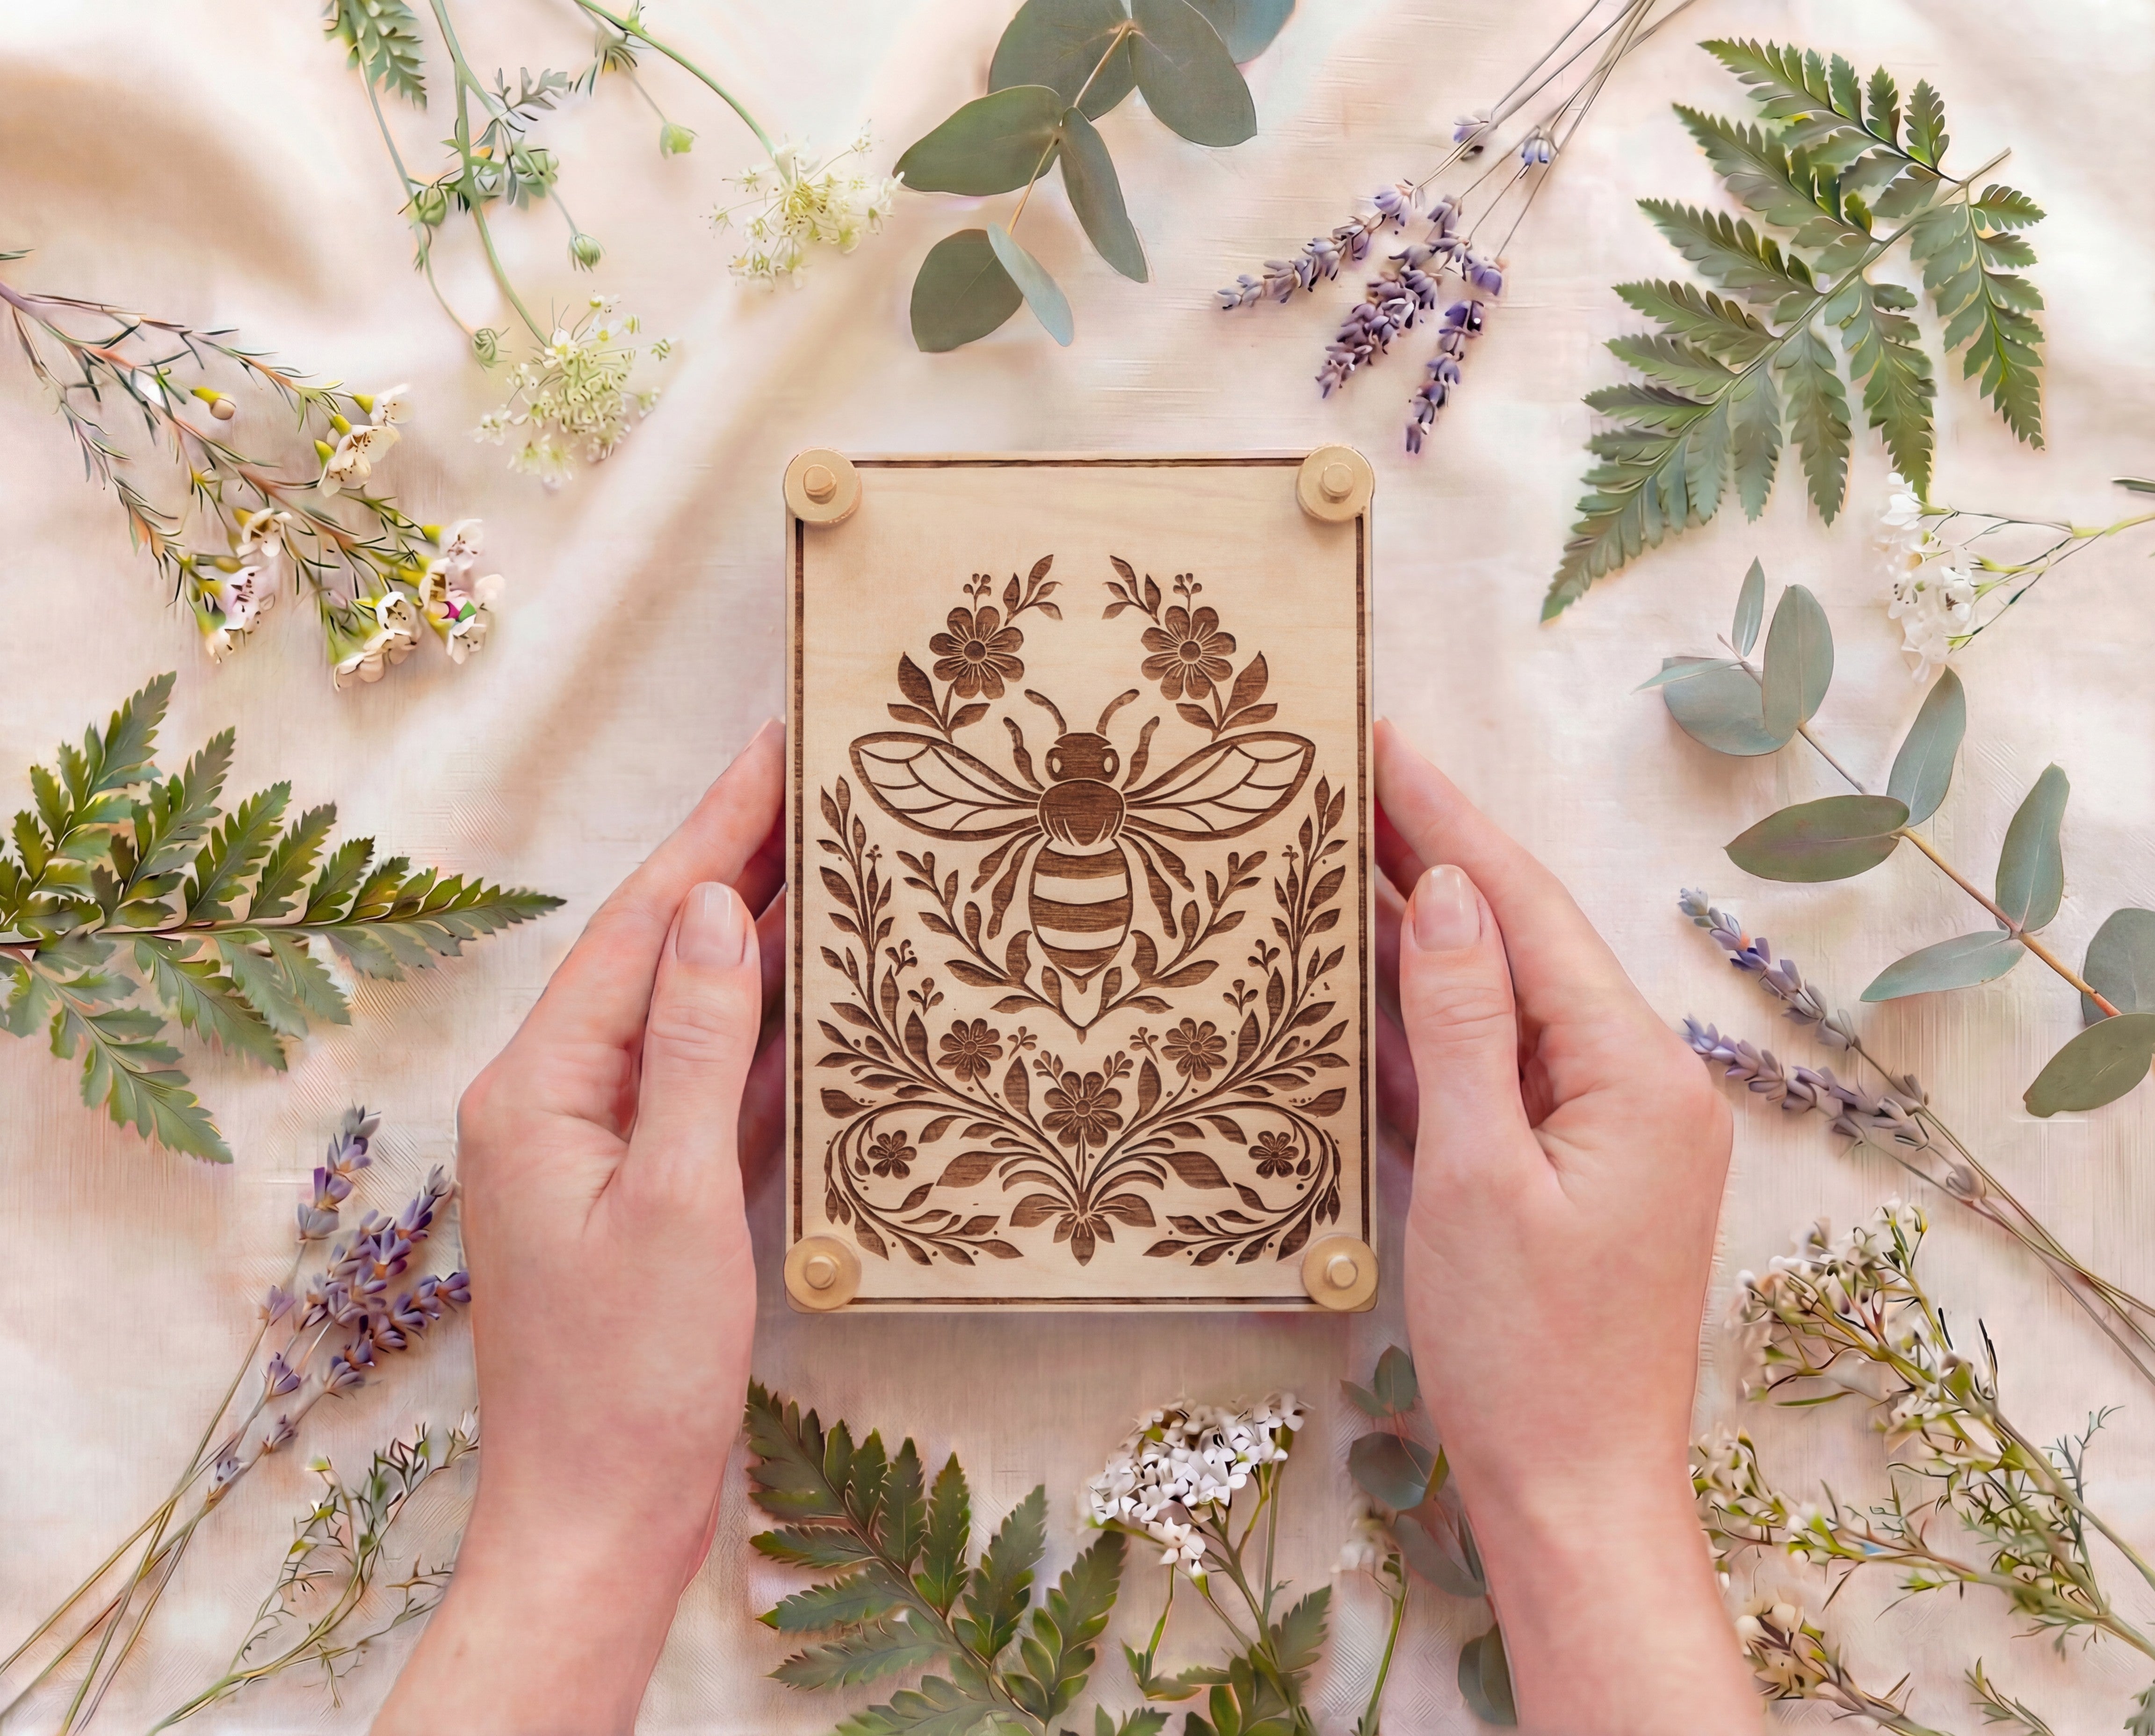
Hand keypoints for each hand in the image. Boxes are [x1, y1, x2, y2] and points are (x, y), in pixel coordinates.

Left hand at [374, 723, 787, 1735]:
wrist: (599, 1519)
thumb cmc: (628, 1379)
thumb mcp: (675, 1202)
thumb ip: (699, 1051)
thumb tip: (720, 915)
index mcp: (540, 1089)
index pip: (642, 927)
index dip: (711, 830)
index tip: (771, 746)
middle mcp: (559, 1100)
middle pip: (662, 954)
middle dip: (736, 861)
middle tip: (814, 772)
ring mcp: (603, 1145)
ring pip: (692, 1013)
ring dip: (758, 938)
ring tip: (828, 854)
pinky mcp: (648, 1190)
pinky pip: (710, 1083)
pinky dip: (765, 1032)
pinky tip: (817, 991)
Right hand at [1374, 722, 1756, 1733]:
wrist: (1573, 1494)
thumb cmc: (1526, 1355)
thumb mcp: (1479, 1177)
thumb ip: (1465, 1026)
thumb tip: (1451, 894)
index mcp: (1634, 1072)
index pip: (1527, 909)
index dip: (1450, 819)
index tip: (1385, 739)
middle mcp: (1633, 1082)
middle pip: (1518, 939)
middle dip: (1433, 853)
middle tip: (1350, 772)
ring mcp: (1601, 1127)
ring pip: (1499, 1000)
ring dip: (1424, 931)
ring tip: (1344, 850)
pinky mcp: (1562, 1169)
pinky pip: (1492, 1069)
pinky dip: (1430, 1023)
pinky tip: (1369, 978)